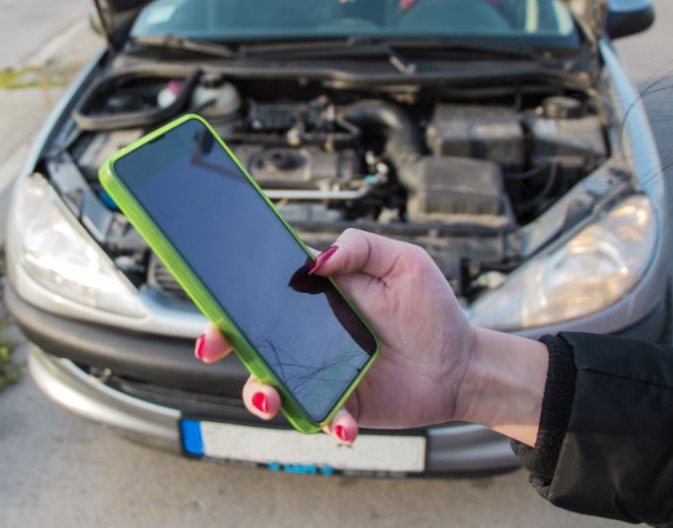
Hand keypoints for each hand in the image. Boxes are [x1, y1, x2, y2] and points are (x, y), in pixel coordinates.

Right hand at [195, 229, 546, 445]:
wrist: (461, 365)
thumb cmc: (430, 310)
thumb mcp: (404, 263)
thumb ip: (362, 247)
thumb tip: (317, 260)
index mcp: (313, 300)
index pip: (261, 296)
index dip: (230, 300)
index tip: (214, 304)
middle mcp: (307, 337)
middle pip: (250, 342)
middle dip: (222, 345)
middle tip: (211, 349)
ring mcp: (318, 374)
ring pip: (271, 387)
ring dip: (262, 395)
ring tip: (273, 400)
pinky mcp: (339, 407)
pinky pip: (318, 419)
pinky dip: (326, 424)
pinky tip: (343, 424)